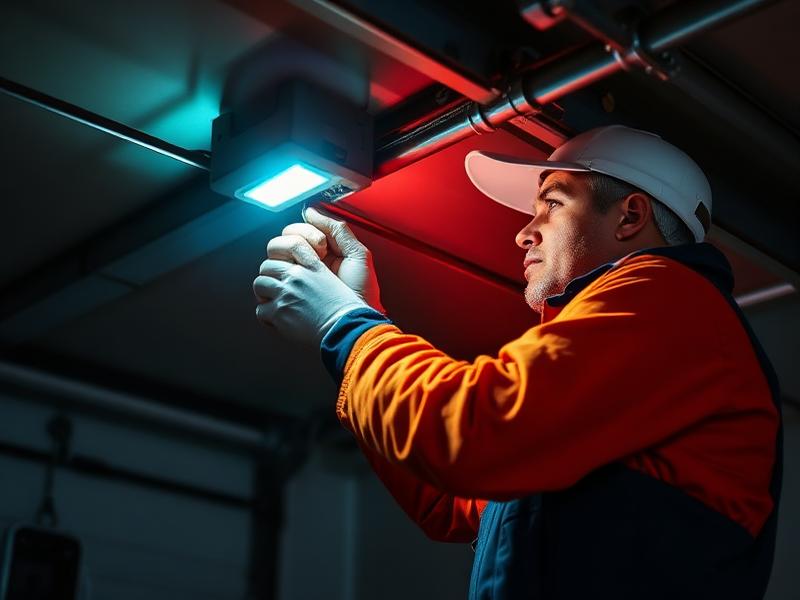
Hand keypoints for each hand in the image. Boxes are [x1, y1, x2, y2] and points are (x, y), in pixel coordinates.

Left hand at [253, 236, 367, 345]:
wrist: (344, 328)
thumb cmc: (343, 309)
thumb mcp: (333, 278)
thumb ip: (314, 268)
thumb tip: (298, 266)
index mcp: (311, 265)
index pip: (286, 246)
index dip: (281, 257)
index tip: (283, 266)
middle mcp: (296, 277)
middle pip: (267, 266)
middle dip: (271, 277)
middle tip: (278, 288)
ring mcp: (285, 294)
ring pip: (259, 284)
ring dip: (265, 294)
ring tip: (276, 302)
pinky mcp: (278, 313)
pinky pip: (260, 310)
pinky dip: (267, 316)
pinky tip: (278, 319)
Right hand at [278, 206, 384, 312]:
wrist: (358, 322)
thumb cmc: (362, 292)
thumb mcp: (357, 255)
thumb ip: (337, 229)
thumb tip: (309, 211)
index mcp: (316, 255)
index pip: (294, 232)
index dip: (306, 233)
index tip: (323, 246)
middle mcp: (300, 268)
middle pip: (276, 245)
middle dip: (294, 246)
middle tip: (316, 259)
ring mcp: (290, 287)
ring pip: (268, 265)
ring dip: (283, 266)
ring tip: (306, 276)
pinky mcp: (283, 305)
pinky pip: (265, 291)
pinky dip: (274, 286)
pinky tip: (295, 289)